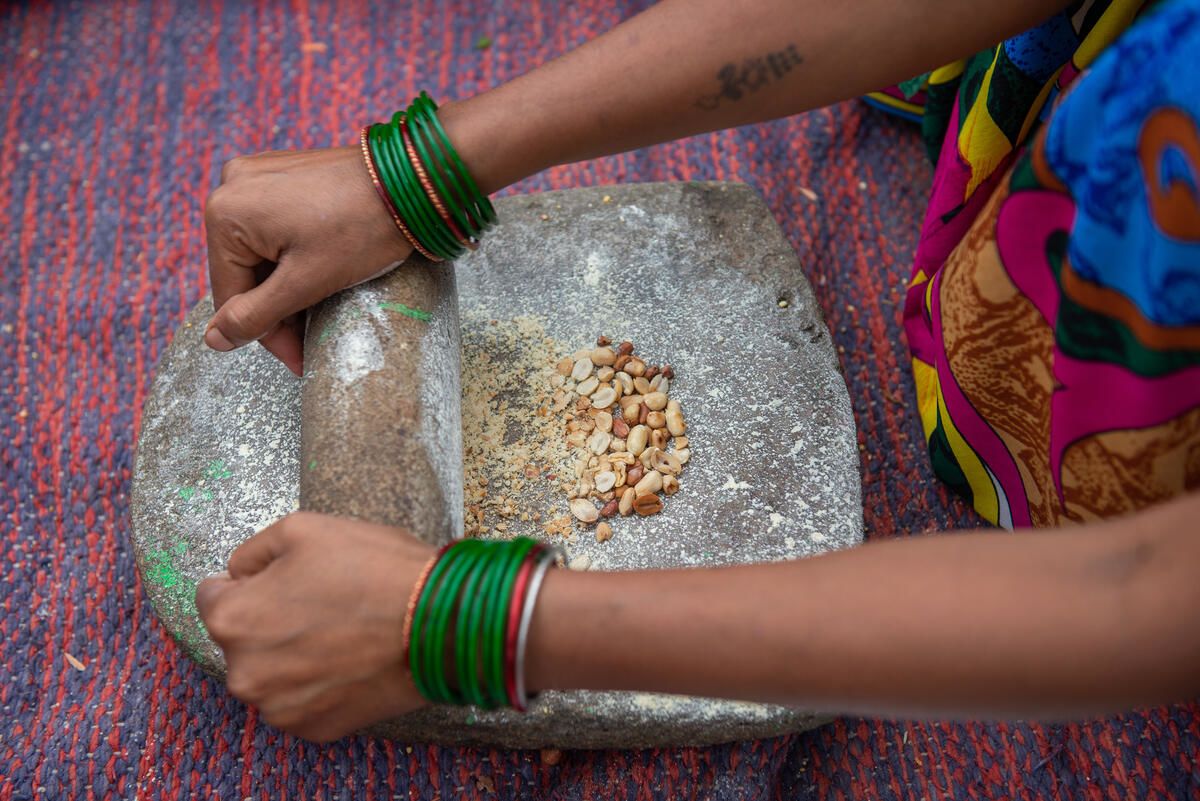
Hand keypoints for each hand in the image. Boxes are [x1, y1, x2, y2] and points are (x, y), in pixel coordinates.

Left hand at [195, 512, 434, 741]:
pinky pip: (301, 700)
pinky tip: (350, 658)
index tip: (284, 578)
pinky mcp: (315, 728)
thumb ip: (253, 550)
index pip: (211, 595)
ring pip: (271, 672)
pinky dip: (318, 683)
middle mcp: (245, 673)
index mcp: (233, 620)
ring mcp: (279, 708)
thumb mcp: (304, 528)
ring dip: (292, 654)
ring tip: (340, 630)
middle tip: (321, 601)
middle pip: (242, 637)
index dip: (249, 580)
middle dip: (270, 619)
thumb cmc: (374, 571)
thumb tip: (238, 572)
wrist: (439, 622)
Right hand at [203, 146, 412, 374]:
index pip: (230, 295)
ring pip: (262, 253)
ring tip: (320, 311)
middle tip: (311, 343)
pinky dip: (294, 257)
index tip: (297, 361)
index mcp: (225, 213)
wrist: (413, 182)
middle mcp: (232, 186)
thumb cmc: (362, 228)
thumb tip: (215, 340)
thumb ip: (256, 316)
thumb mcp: (305, 283)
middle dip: (279, 310)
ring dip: (287, 286)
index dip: (265, 335)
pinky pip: (276, 228)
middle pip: (245, 272)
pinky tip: (320, 275)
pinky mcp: (284, 174)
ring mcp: (258, 175)